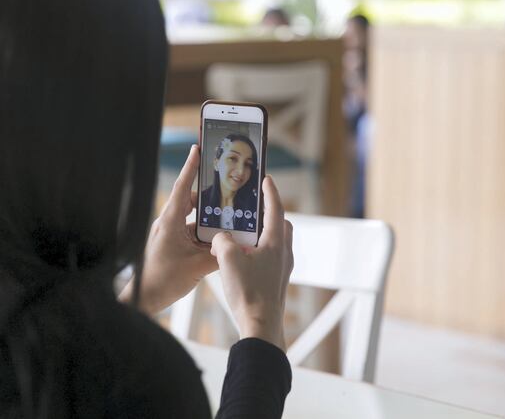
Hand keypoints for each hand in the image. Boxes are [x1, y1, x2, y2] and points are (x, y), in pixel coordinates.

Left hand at [119, 145, 217, 314]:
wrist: (145, 298)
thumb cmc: (163, 280)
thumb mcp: (196, 266)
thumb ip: (218, 255)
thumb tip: (237, 246)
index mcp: (171, 220)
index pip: (183, 187)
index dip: (191, 167)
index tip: (197, 148)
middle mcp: (170, 223)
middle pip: (192, 200)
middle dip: (210, 195)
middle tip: (228, 186)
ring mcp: (171, 233)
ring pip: (194, 218)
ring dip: (210, 218)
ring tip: (230, 215)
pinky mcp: (173, 244)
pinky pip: (193, 232)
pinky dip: (206, 233)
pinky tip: (221, 238)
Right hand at [210, 175, 292, 350]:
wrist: (261, 325)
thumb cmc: (248, 293)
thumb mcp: (228, 259)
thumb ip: (222, 240)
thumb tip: (221, 238)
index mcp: (275, 242)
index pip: (275, 208)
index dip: (270, 192)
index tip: (266, 179)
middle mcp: (283, 252)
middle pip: (279, 223)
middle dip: (268, 212)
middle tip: (253, 205)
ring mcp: (282, 267)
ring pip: (275, 241)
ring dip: (262, 232)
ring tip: (242, 231)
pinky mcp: (276, 279)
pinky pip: (270, 255)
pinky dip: (259, 248)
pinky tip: (242, 256)